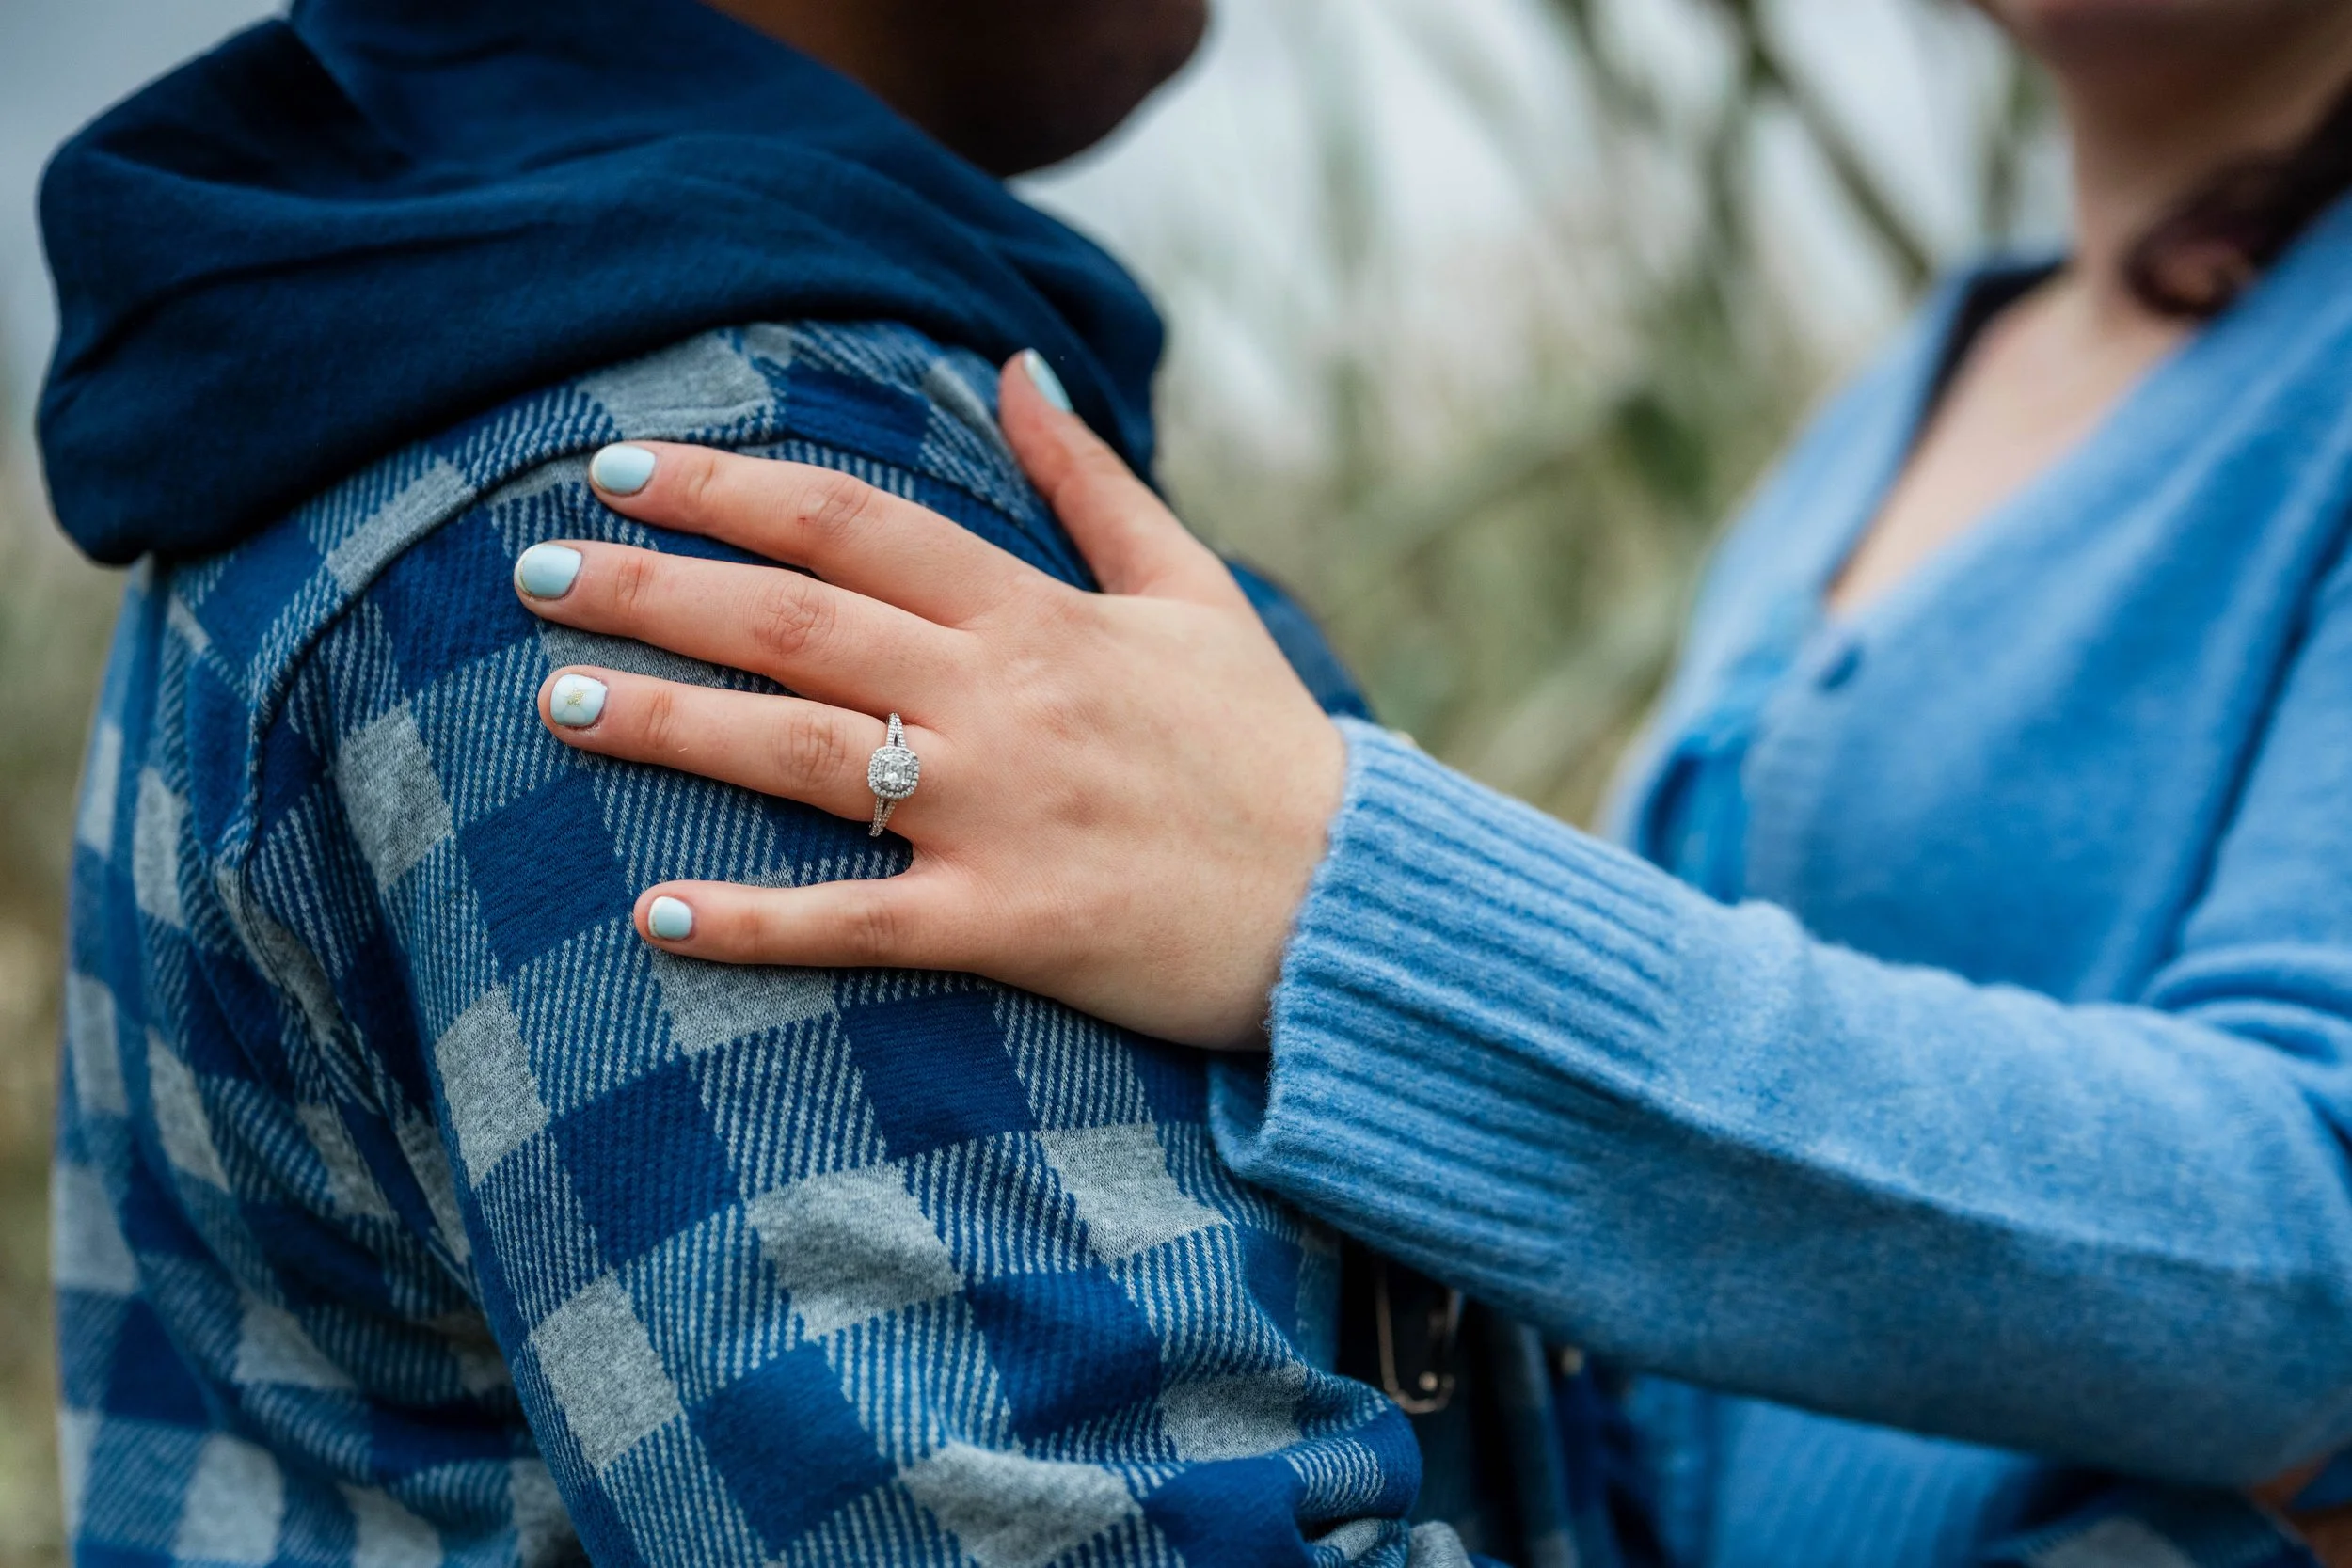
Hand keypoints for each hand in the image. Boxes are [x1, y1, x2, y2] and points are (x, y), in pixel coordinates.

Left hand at [512, 355, 1345, 1048]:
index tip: (617, 468)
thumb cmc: (1264, 748)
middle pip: (797, 621)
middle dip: (656, 587)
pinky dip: (756, 924)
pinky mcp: (1013, 925)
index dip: (725, 488)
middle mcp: (1006, 697)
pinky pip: (860, 921)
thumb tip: (1015, 372)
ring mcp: (1004, 811)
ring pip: (805, 754)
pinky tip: (654, 919)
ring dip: (673, 723)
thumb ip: (1093, 483)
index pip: (853, 522)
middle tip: (532, 573)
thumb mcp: (1193, 590)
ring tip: (560, 701)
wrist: (1347, 902)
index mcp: (1039, 612)